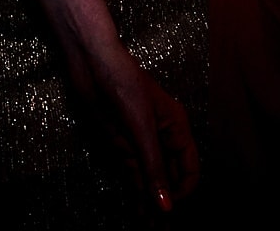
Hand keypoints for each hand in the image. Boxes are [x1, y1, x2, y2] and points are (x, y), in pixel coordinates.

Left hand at [68, 42, 197, 210]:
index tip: (169, 211)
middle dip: (167, 204)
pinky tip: (138, 214)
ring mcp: (141, 143)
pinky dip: (136, 195)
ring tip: (150, 230)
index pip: (190, 169)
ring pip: (151, 181)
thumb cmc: (122, 82)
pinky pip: (134, 176)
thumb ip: (154, 167)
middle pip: (171, 178)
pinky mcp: (122, 146)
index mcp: (177, 127)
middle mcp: (162, 137)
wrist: (90, 65)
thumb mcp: (142, 127)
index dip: (182, 192)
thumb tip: (166, 205)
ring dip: (151, 204)